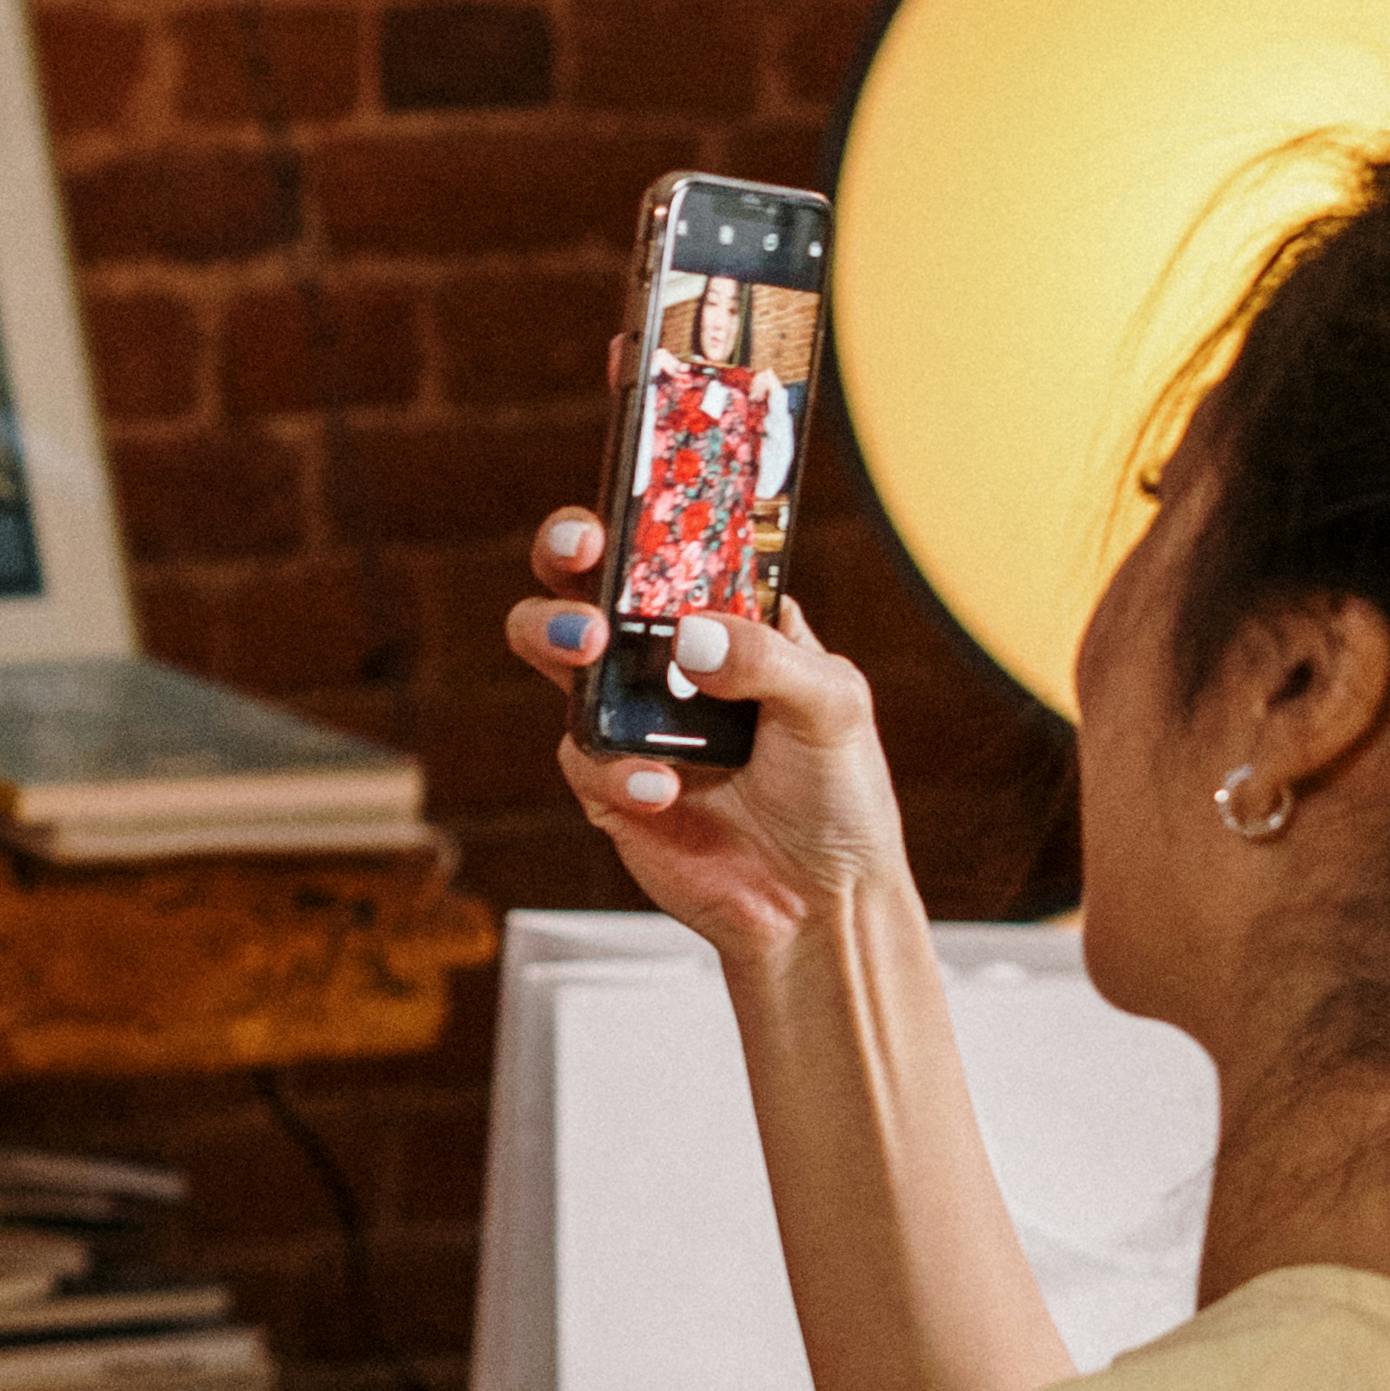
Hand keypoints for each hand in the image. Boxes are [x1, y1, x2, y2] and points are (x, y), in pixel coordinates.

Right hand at [506, 507, 915, 977]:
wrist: (816, 906)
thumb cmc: (839, 795)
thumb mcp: (832, 708)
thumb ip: (768, 660)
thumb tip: (689, 638)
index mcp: (730, 615)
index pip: (675, 540)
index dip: (643, 502)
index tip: (627, 485)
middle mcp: (670, 653)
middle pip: (588, 575)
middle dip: (568, 549)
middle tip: (581, 552)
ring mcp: (631, 712)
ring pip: (552, 644)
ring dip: (556, 632)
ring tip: (590, 649)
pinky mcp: (605, 777)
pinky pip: (577, 750)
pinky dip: (614, 767)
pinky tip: (663, 790)